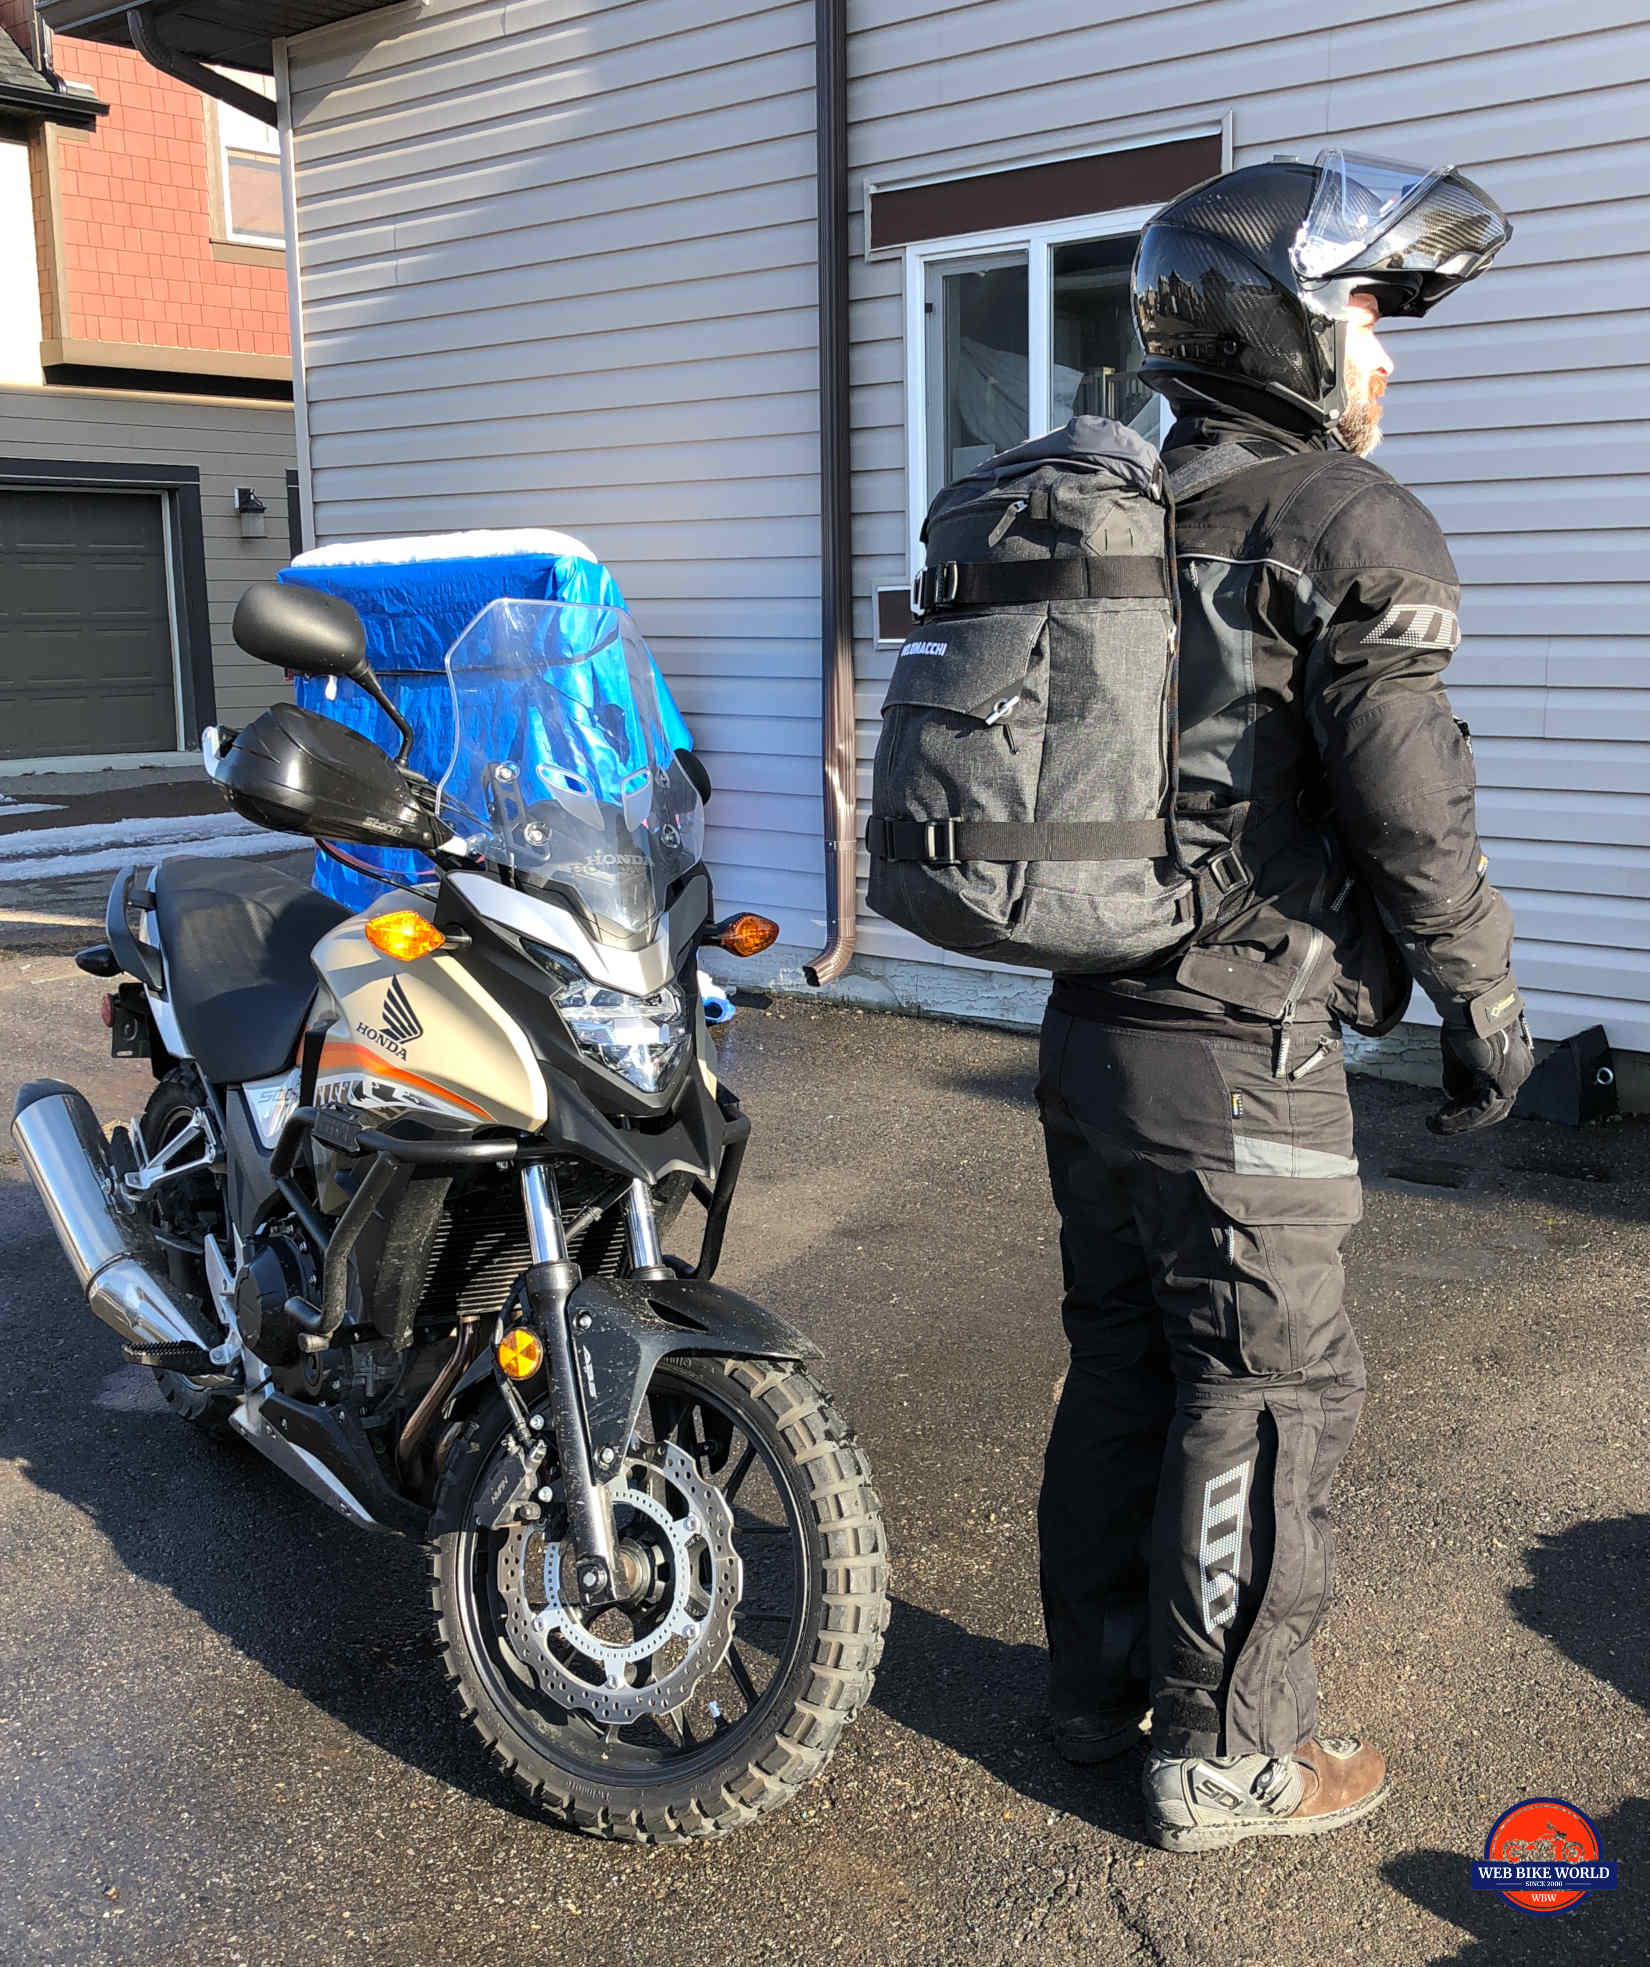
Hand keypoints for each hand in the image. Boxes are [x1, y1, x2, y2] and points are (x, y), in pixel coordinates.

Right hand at [1429, 1011, 1532, 1135]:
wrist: (1474, 1005)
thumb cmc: (1467, 1020)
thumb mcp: (1460, 1053)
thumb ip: (1460, 1075)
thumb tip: (1453, 1096)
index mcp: (1514, 1060)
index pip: (1496, 1091)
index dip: (1471, 1105)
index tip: (1449, 1110)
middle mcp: (1519, 1071)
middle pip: (1496, 1107)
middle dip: (1468, 1119)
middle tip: (1444, 1124)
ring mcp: (1513, 1078)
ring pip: (1488, 1112)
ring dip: (1460, 1122)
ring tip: (1435, 1125)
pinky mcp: (1501, 1082)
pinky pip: (1479, 1110)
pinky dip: (1458, 1118)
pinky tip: (1438, 1122)